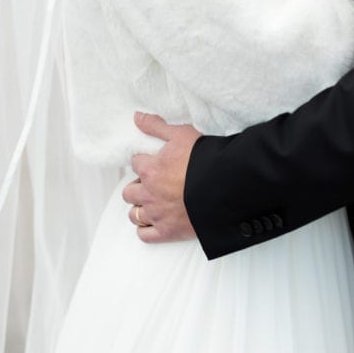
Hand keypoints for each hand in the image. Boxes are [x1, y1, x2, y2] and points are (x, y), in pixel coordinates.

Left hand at [122, 112, 200, 242]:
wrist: (224, 185)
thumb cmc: (203, 159)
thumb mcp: (180, 134)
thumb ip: (156, 126)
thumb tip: (136, 117)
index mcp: (150, 169)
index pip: (135, 164)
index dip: (145, 162)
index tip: (154, 163)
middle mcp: (149, 193)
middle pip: (129, 192)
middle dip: (138, 187)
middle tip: (154, 183)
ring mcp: (157, 214)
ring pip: (134, 214)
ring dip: (140, 208)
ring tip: (154, 202)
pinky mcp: (167, 232)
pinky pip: (144, 235)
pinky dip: (146, 229)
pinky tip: (155, 221)